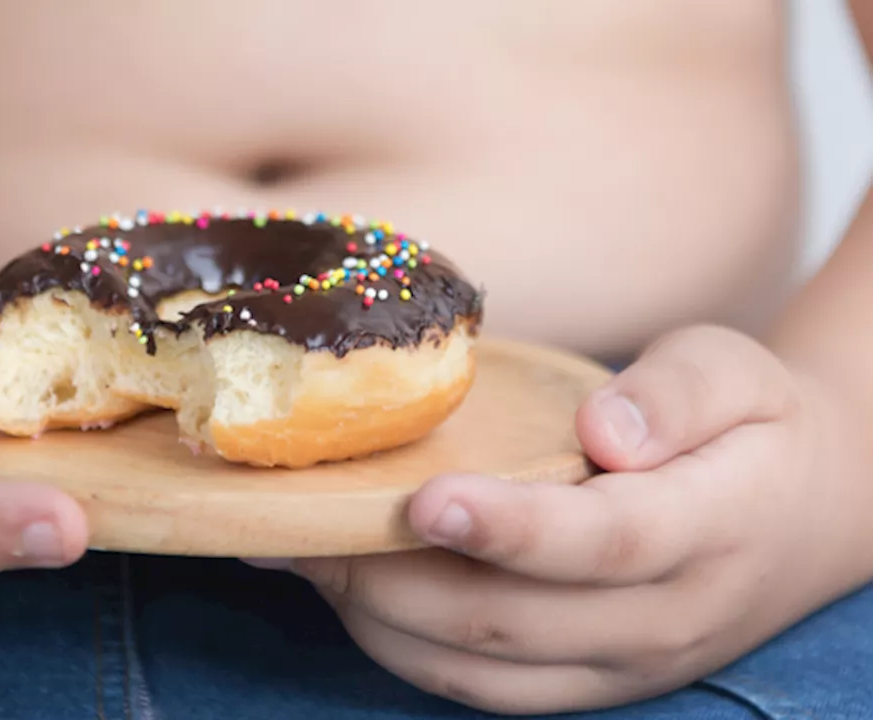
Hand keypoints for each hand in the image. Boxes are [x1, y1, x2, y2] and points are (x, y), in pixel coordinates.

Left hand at [267, 325, 873, 714]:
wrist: (805, 515)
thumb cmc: (752, 428)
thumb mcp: (736, 372)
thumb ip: (677, 392)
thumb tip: (605, 428)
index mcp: (707, 531)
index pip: (599, 544)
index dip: (508, 529)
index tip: (422, 497)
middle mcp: (662, 620)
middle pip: (511, 621)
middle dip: (392, 578)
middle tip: (302, 525)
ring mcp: (622, 666)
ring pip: (481, 670)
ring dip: (379, 621)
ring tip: (300, 556)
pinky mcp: (588, 685)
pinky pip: (483, 689)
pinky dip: (404, 650)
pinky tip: (350, 592)